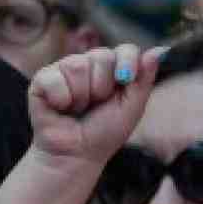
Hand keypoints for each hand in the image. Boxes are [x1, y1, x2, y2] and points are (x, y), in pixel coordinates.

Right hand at [26, 45, 161, 164]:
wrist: (76, 154)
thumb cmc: (104, 133)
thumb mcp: (131, 107)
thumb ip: (144, 79)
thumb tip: (161, 50)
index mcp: (112, 68)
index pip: (125, 49)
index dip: (126, 62)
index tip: (124, 80)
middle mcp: (88, 64)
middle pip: (100, 55)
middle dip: (102, 87)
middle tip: (96, 105)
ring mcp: (63, 70)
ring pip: (77, 66)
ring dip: (81, 96)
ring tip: (77, 109)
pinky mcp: (42, 80)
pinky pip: (54, 79)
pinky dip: (61, 100)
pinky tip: (60, 109)